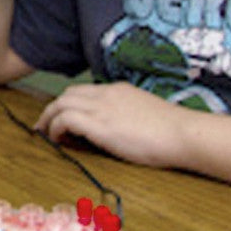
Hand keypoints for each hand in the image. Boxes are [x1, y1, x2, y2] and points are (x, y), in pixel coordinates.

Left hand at [34, 81, 190, 166]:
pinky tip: (57, 140)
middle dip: (53, 109)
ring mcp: (102, 107)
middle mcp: (106, 94)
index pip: (83, 91)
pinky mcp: (99, 124)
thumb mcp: (144, 114)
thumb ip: (125, 115)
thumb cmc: (173, 131)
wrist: (185, 133)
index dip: (69, 104)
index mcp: (118, 90)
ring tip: (45, 134)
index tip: (62, 118)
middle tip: (46, 125)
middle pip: (67, 94)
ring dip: (48, 118)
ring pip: (61, 103)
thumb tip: (113, 129)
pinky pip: (65, 119)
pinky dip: (55, 127)